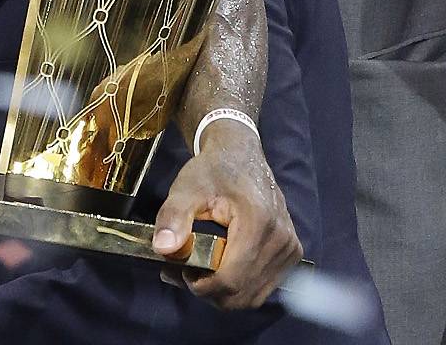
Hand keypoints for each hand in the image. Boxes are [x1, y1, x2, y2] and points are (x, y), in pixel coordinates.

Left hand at [152, 121, 300, 308]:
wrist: (241, 156)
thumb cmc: (212, 171)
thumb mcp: (186, 188)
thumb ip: (173, 216)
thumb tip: (162, 248)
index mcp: (259, 224)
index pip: (231, 279)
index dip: (201, 285)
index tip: (176, 271)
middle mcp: (282, 242)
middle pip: (242, 293)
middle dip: (207, 291)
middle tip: (179, 272)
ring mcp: (290, 250)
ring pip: (252, 296)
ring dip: (220, 293)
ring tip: (193, 270)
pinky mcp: (290, 255)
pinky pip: (261, 287)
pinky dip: (236, 288)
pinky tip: (213, 269)